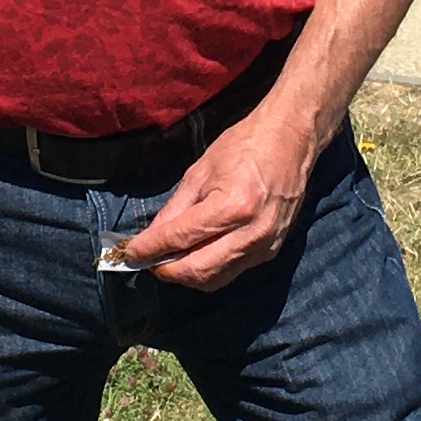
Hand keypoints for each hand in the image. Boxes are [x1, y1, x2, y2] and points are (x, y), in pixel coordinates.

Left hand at [116, 101, 325, 289]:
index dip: (151, 249)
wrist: (290, 141)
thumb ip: (175, 210)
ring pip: (214, 279)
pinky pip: (232, 271)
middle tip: (147, 261)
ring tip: (168, 260)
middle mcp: (250, 233)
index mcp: (232, 206)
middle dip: (166, 271)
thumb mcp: (200, 172)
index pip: (181, 239)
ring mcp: (264, 246)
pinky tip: (196, 254)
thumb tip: (151, 238)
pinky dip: (209, 268)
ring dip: (186, 275)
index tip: (130, 253)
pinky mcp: (271, 251)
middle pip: (198, 270)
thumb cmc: (243, 147)